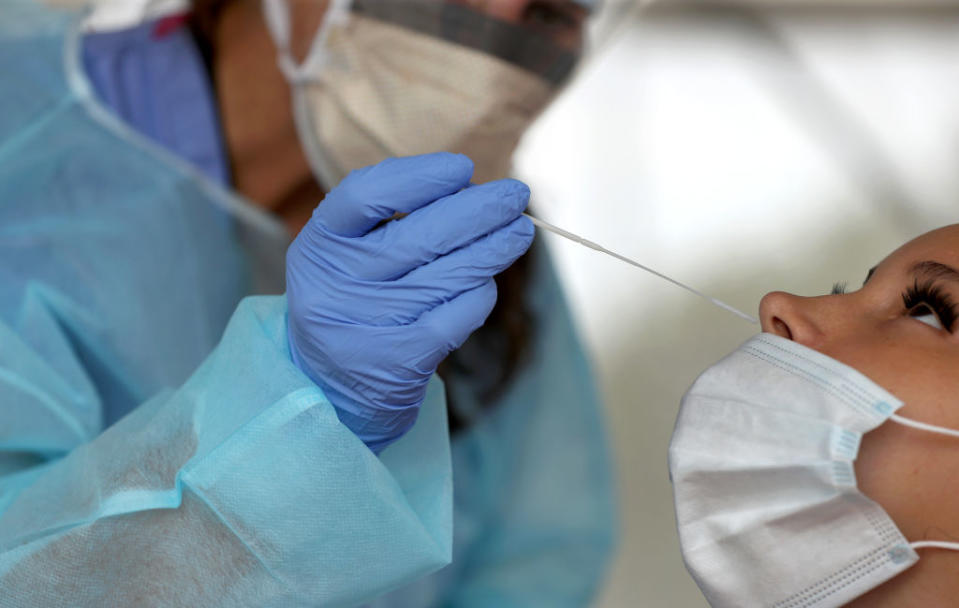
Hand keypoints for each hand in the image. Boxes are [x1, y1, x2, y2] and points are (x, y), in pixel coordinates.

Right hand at [286, 153, 533, 451]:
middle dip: (478, 211)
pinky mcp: (398, 361)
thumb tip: (472, 189)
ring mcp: (365, 325)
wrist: (332, 387)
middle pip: (418, 237)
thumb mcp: (351, 255)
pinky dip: (479, 295)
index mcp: (320, 244)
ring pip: (447, 276)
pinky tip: (486, 283)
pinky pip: (456, 315)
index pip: (363, 196)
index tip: (463, 168)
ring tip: (519, 232)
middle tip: (516, 195)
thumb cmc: (356, 299)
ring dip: (493, 249)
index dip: (418, 177)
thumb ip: (395, 218)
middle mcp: (336, 284)